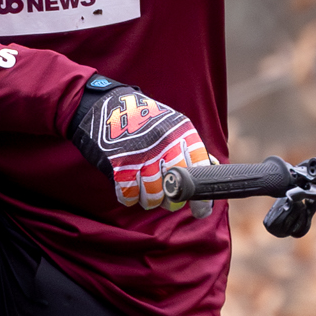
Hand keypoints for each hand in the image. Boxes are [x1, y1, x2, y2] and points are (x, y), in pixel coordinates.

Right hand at [72, 77, 216, 212]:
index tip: (200, 210)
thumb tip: (210, 169)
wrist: (104, 105)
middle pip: (176, 189)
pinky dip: (130, 197)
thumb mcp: (172, 124)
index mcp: (182, 132)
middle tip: (168, 199)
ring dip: (150, 200)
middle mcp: (165, 144)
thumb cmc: (142, 119)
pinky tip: (130, 189)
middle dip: (173, 201)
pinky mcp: (119, 164)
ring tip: (146, 190)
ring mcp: (142, 155)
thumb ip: (188, 147)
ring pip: (153, 197)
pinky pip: (129, 195)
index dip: (201, 196)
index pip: (200, 169)